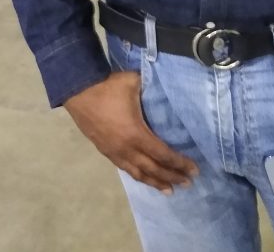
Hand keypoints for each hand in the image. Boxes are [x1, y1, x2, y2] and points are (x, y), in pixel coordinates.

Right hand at [64, 72, 199, 193]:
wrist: (78, 91)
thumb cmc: (108, 87)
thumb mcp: (134, 82)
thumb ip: (151, 87)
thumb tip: (164, 86)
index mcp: (136, 134)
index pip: (163, 154)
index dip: (179, 163)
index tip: (194, 170)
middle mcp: (127, 149)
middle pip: (153, 169)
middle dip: (172, 177)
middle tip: (188, 183)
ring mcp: (115, 152)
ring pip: (138, 173)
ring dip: (155, 182)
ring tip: (170, 190)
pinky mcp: (106, 151)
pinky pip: (126, 169)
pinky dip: (139, 176)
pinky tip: (144, 178)